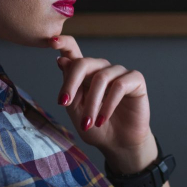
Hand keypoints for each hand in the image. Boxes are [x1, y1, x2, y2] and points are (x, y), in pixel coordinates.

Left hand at [48, 35, 152, 158]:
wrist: (118, 144)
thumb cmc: (96, 127)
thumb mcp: (76, 110)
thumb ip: (69, 87)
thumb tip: (61, 60)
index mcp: (85, 74)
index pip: (73, 51)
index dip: (63, 43)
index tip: (51, 42)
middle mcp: (102, 69)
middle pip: (84, 62)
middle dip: (71, 83)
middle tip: (65, 103)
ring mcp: (119, 73)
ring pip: (101, 78)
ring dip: (92, 103)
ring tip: (88, 123)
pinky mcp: (136, 80)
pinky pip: (119, 85)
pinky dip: (108, 104)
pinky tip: (102, 119)